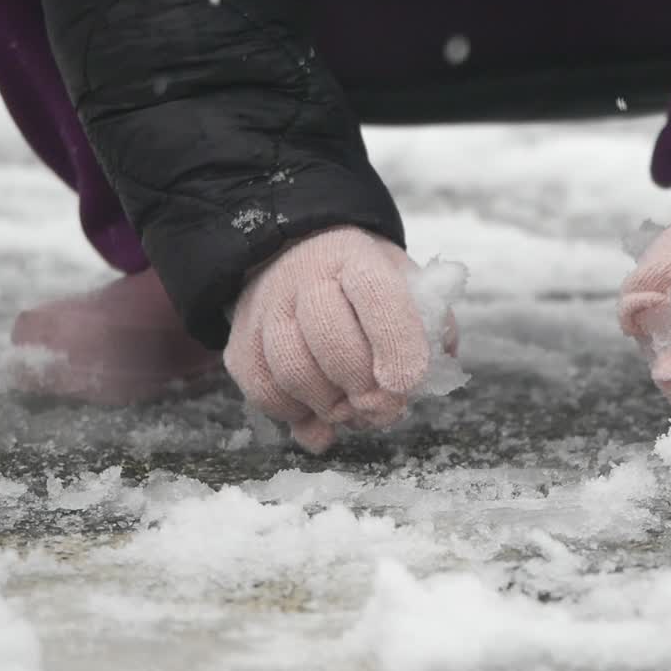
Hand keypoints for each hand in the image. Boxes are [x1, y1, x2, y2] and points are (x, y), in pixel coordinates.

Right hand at [224, 227, 451, 452]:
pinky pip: (263, 391)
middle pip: (330, 340)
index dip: (395, 343)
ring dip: (331, 407)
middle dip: (364, 389)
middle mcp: (304, 276)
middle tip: (385, 409)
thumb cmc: (363, 284)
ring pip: (293, 371)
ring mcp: (265, 309)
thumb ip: (430, 330)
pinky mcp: (240, 342)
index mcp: (356, 257)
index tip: (407, 384)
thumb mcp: (407, 286)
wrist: (294, 259)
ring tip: (354, 411)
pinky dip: (295, 414)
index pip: (376, 294)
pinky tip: (318, 413)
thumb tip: (423, 383)